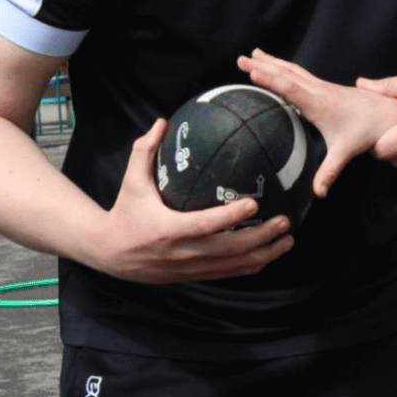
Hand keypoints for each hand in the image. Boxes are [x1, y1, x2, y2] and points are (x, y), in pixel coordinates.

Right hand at [88, 119, 295, 283]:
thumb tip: (163, 121)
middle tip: (285, 221)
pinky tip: (271, 253)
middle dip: (261, 238)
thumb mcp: (131, 181)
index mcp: (167, 230)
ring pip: (233, 266)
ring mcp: (189, 268)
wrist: (108, 254)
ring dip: (264, 254)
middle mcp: (181, 253)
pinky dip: (251, 266)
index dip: (230, 218)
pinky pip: (228, 274)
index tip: (254, 203)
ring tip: (288, 240)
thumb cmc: (124, 212)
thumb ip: (145, 151)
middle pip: (228, 250)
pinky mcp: (193, 276)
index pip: (204, 226)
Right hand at [237, 50, 396, 196]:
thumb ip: (330, 171)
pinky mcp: (324, 87)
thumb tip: (319, 193)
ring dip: (270, 62)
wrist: (387, 114)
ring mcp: (321, 86)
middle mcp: (319, 91)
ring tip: (252, 53)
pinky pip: (298, 73)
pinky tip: (275, 65)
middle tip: (240, 58)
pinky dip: (282, 66)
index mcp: (320, 104)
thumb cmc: (366, 131)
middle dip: (263, 65)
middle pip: (287, 74)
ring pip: (292, 70)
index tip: (253, 70)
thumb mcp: (346, 152)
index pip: (292, 89)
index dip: (272, 80)